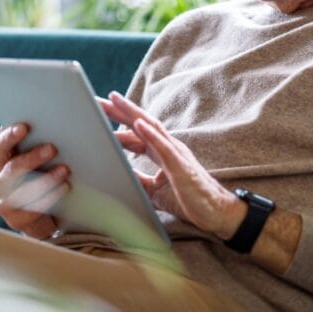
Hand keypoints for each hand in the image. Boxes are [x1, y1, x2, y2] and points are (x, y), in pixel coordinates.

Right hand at [0, 124, 70, 238]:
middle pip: (12, 168)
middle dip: (32, 157)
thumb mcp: (35, 162)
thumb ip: (36, 144)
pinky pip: (33, 208)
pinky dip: (51, 196)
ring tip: (65, 170)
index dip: (10, 136)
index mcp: (0, 161)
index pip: (0, 145)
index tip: (25, 126)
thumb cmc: (39, 178)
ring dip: (45, 179)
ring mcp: (4, 202)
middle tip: (53, 148)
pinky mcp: (15, 219)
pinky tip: (65, 187)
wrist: (40, 217)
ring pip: (23, 190)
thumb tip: (54, 121)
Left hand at [98, 93, 243, 239]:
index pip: (135, 132)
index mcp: (161, 151)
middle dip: (118, 110)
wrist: (215, 212)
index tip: (97, 113)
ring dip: (132, 113)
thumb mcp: (154, 190)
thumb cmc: (189, 199)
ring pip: (151, 127)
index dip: (117, 122)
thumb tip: (119, 174)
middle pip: (140, 123)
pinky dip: (150, 134)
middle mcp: (167, 146)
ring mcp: (175, 152)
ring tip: (114, 100)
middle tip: (97, 99)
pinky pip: (164, 146)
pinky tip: (137, 124)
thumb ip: (138, 179)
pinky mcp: (181, 165)